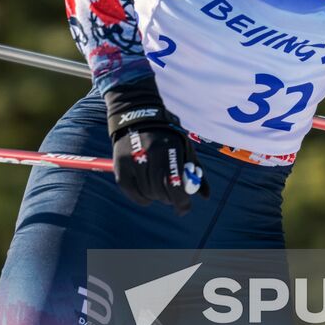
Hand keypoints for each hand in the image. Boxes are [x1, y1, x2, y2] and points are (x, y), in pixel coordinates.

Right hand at [104, 76, 207, 214]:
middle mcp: (150, 154)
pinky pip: (131, 192)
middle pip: (160, 191)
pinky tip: (146, 193)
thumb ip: (196, 171)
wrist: (137, 115)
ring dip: (156, 197)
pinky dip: (141, 198)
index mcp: (169, 148)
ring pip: (147, 193)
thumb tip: (205, 196)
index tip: (183, 209)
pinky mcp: (120, 164)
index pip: (174, 184)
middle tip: (172, 198)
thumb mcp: (185, 147)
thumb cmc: (167, 135)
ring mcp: (132, 159)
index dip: (181, 202)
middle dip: (169, 199)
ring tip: (159, 191)